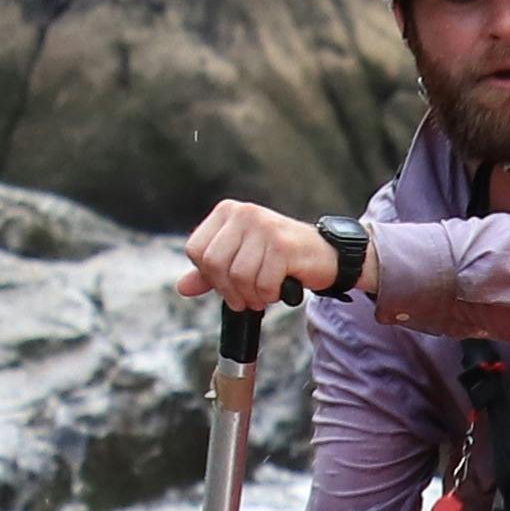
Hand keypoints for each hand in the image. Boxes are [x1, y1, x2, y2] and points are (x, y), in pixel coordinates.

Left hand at [176, 202, 341, 306]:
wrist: (327, 255)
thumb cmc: (282, 258)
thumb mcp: (241, 260)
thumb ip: (210, 273)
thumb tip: (183, 287)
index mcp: (227, 212)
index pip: (195, 250)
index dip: (209, 276)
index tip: (227, 285)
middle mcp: (243, 213)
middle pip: (213, 263)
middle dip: (228, 290)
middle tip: (244, 299)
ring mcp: (263, 226)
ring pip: (238, 275)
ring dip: (250, 295)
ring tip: (263, 295)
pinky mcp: (282, 244)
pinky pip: (262, 282)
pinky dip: (269, 294)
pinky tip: (277, 290)